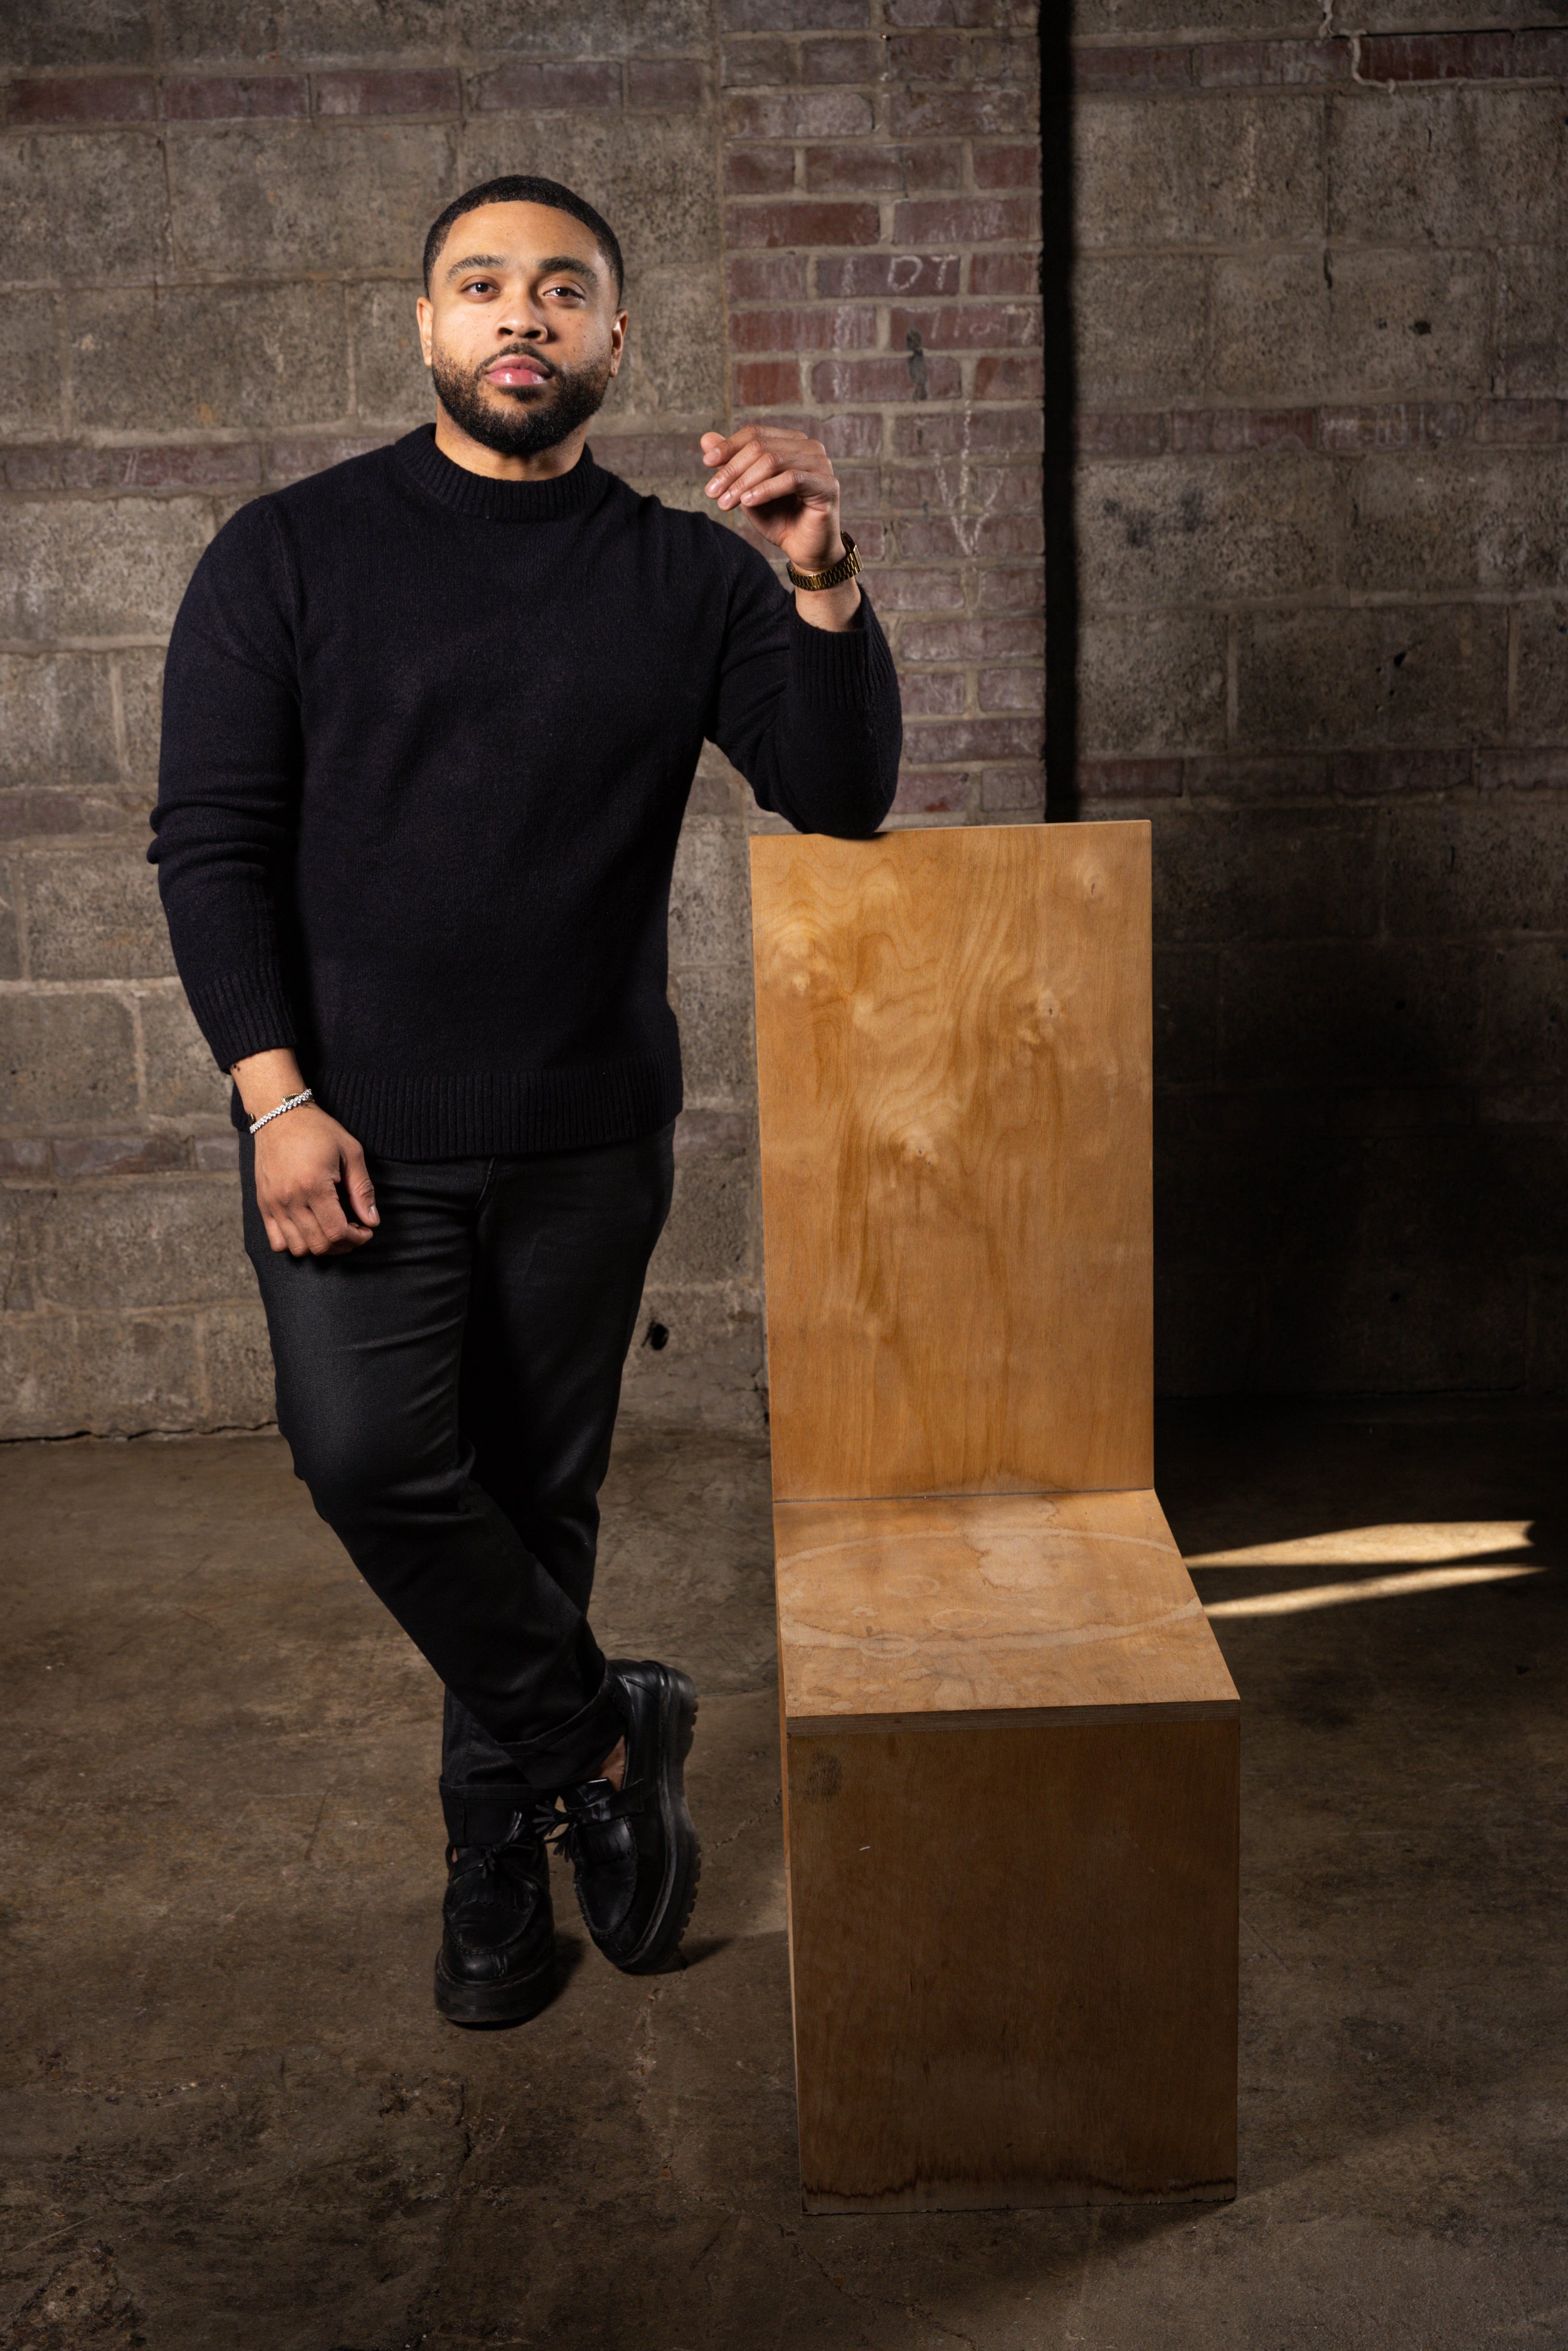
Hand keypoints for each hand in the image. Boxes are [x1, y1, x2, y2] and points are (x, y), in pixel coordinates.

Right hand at [253, 1104, 378, 1256]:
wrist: (278, 1115)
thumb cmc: (318, 1130)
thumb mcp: (350, 1152)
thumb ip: (362, 1189)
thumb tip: (372, 1221)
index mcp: (313, 1186)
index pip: (337, 1232)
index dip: (357, 1238)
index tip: (366, 1230)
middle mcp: (289, 1199)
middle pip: (319, 1245)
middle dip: (343, 1245)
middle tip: (353, 1230)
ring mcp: (273, 1204)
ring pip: (298, 1248)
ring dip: (320, 1246)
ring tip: (332, 1230)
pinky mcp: (263, 1204)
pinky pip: (276, 1242)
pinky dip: (295, 1244)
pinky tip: (309, 1229)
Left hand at [700, 424, 844, 574]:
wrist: (805, 551)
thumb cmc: (780, 520)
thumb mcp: (748, 491)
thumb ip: (731, 465)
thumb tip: (705, 438)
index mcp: (791, 442)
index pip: (755, 434)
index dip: (729, 446)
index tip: (707, 463)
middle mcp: (809, 447)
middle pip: (761, 446)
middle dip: (732, 470)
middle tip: (712, 492)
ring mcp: (821, 464)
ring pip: (773, 461)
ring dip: (744, 482)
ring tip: (726, 502)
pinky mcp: (828, 485)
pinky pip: (791, 479)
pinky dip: (765, 490)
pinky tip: (748, 502)